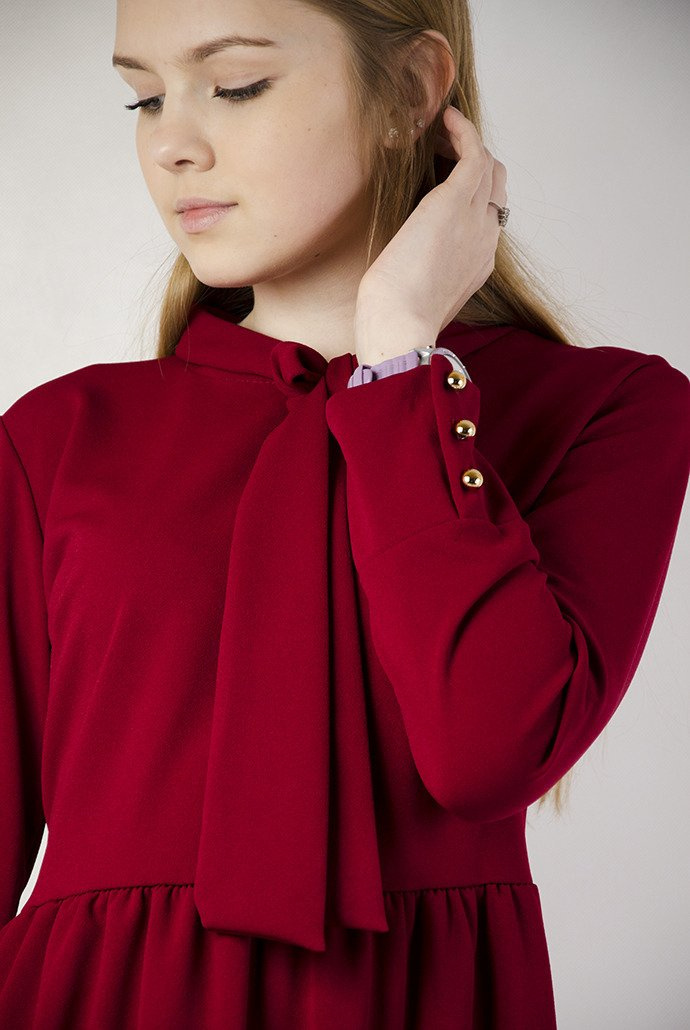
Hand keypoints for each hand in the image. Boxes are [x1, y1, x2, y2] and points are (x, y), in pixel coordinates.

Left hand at [354, 105, 506, 362]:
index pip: (488, 217)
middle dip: (475, 164)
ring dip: (467, 143)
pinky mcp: (456, 202)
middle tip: (442, 149)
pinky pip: (474, 153)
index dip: (471, 194)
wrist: (401, 328)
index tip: (444, 179)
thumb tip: (403, 270)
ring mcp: (476, 219)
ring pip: (489, 167)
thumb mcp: (417, 296)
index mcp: (479, 263)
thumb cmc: (396, 322)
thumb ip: (422, 277)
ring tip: (440, 130)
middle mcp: (486, 239)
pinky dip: (463, 131)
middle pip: (496, 187)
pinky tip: (445, 119)